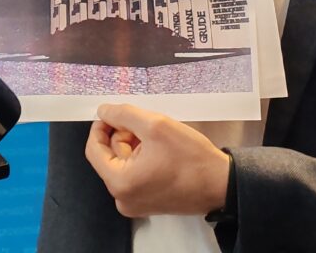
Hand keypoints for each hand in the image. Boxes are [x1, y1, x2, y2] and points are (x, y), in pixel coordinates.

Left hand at [84, 104, 229, 217]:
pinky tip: (160, 151)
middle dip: (122, 136)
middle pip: (108, 156)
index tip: (114, 114)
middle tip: (145, 126)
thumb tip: (102, 111)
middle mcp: (123, 199)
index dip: (101, 127)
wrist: (221, 184)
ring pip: (122, 163)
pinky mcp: (147, 203)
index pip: (94, 149)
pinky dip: (141, 158)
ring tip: (156, 139)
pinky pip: (133, 174)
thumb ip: (123, 114)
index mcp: (120, 183)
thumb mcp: (155, 125)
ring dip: (133, 146)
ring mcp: (135, 204)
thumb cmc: (191, 158)